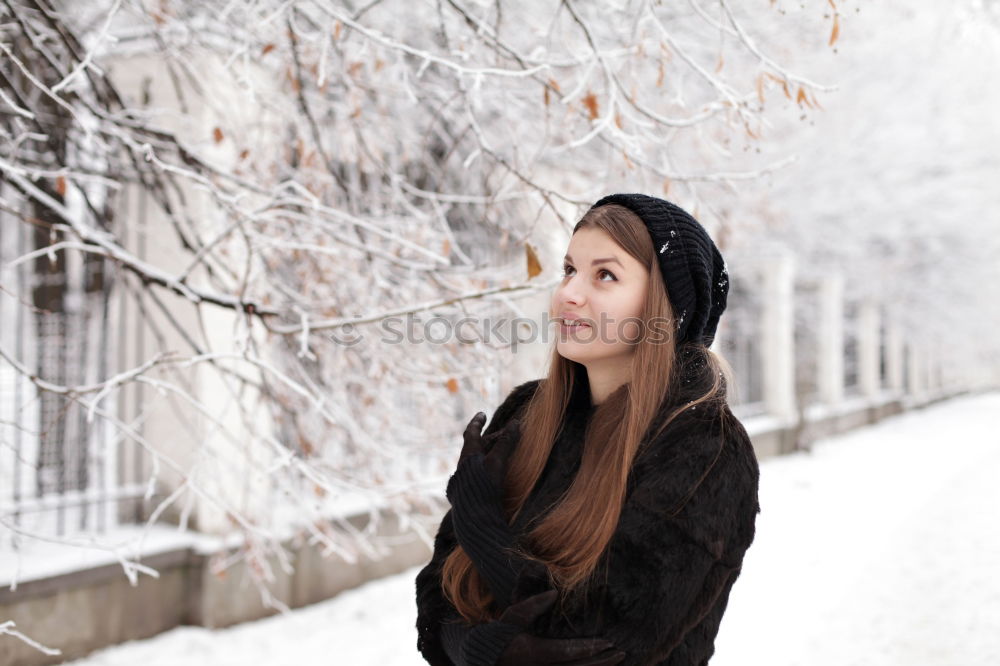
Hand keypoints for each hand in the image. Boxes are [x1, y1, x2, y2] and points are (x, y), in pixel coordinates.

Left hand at [457, 412, 520, 490]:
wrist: (473, 515)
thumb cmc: (484, 484)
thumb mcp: (497, 461)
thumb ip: (506, 442)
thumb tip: (515, 423)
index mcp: (468, 454)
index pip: (471, 432)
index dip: (477, 422)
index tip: (482, 414)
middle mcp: (464, 464)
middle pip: (476, 446)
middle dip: (490, 439)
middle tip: (503, 434)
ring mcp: (465, 477)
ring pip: (477, 459)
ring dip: (489, 453)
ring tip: (501, 451)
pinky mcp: (468, 490)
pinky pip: (477, 471)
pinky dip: (487, 466)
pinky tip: (494, 472)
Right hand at [494, 591, 624, 665]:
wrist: (489, 658)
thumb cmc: (502, 634)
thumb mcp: (513, 616)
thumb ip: (532, 605)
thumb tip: (555, 592)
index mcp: (536, 652)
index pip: (568, 652)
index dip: (590, 648)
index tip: (608, 642)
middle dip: (602, 661)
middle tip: (620, 652)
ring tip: (617, 660)